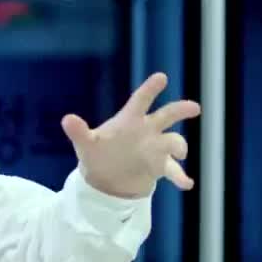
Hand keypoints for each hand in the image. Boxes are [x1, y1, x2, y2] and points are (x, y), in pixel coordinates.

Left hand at [61, 72, 200, 198]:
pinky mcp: (159, 166)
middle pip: (167, 115)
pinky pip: (174, 170)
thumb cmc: (96, 154)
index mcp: (129, 120)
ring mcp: (155, 148)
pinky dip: (181, 176)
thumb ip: (79, 132)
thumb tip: (67, 119)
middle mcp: (146, 130)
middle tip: (195, 108)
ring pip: (173, 141)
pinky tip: (187, 184)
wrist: (105, 179)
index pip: (141, 100)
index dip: (150, 88)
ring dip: (179, 147)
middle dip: (181, 110)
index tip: (162, 77)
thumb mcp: (85, 144)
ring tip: (179, 155)